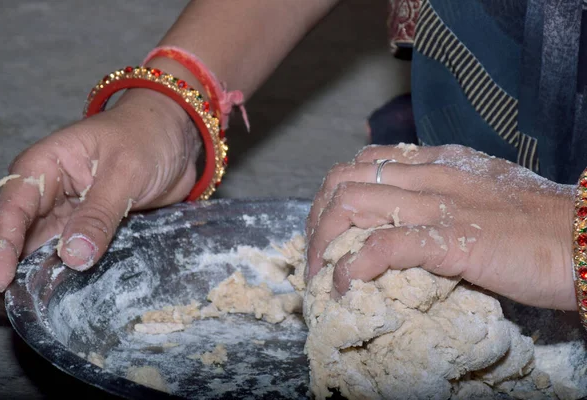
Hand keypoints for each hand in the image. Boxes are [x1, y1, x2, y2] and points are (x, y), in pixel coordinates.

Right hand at [0, 89, 200, 292]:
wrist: (176, 137)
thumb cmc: (147, 137)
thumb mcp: (125, 172)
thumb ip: (99, 213)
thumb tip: (73, 258)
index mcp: (45, 166)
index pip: (12, 210)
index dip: (0, 247)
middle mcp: (48, 192)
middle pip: (17, 236)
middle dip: (9, 271)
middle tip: (11, 308)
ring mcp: (68, 213)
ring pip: (40, 250)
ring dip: (35, 278)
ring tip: (29, 313)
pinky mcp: (89, 228)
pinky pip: (70, 254)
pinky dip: (64, 275)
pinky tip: (60, 300)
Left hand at [306, 144, 575, 309]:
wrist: (586, 237)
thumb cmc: (540, 224)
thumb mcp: (483, 194)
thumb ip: (445, 195)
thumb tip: (411, 219)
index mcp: (438, 161)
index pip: (365, 163)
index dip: (334, 193)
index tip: (327, 226)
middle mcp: (431, 174)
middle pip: (344, 180)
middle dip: (317, 217)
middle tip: (314, 253)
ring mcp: (439, 204)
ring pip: (352, 205)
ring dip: (323, 242)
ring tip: (320, 273)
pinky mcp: (451, 239)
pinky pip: (383, 245)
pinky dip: (353, 266)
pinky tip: (345, 285)